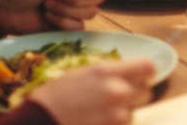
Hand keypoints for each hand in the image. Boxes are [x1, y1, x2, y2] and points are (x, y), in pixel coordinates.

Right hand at [29, 58, 155, 124]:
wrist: (39, 122)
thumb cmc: (55, 96)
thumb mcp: (83, 74)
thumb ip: (111, 73)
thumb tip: (131, 74)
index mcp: (108, 72)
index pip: (148, 67)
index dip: (146, 72)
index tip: (141, 76)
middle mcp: (117, 92)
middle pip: (146, 92)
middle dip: (135, 94)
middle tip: (117, 97)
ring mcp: (117, 116)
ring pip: (134, 113)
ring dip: (123, 113)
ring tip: (100, 113)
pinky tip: (97, 122)